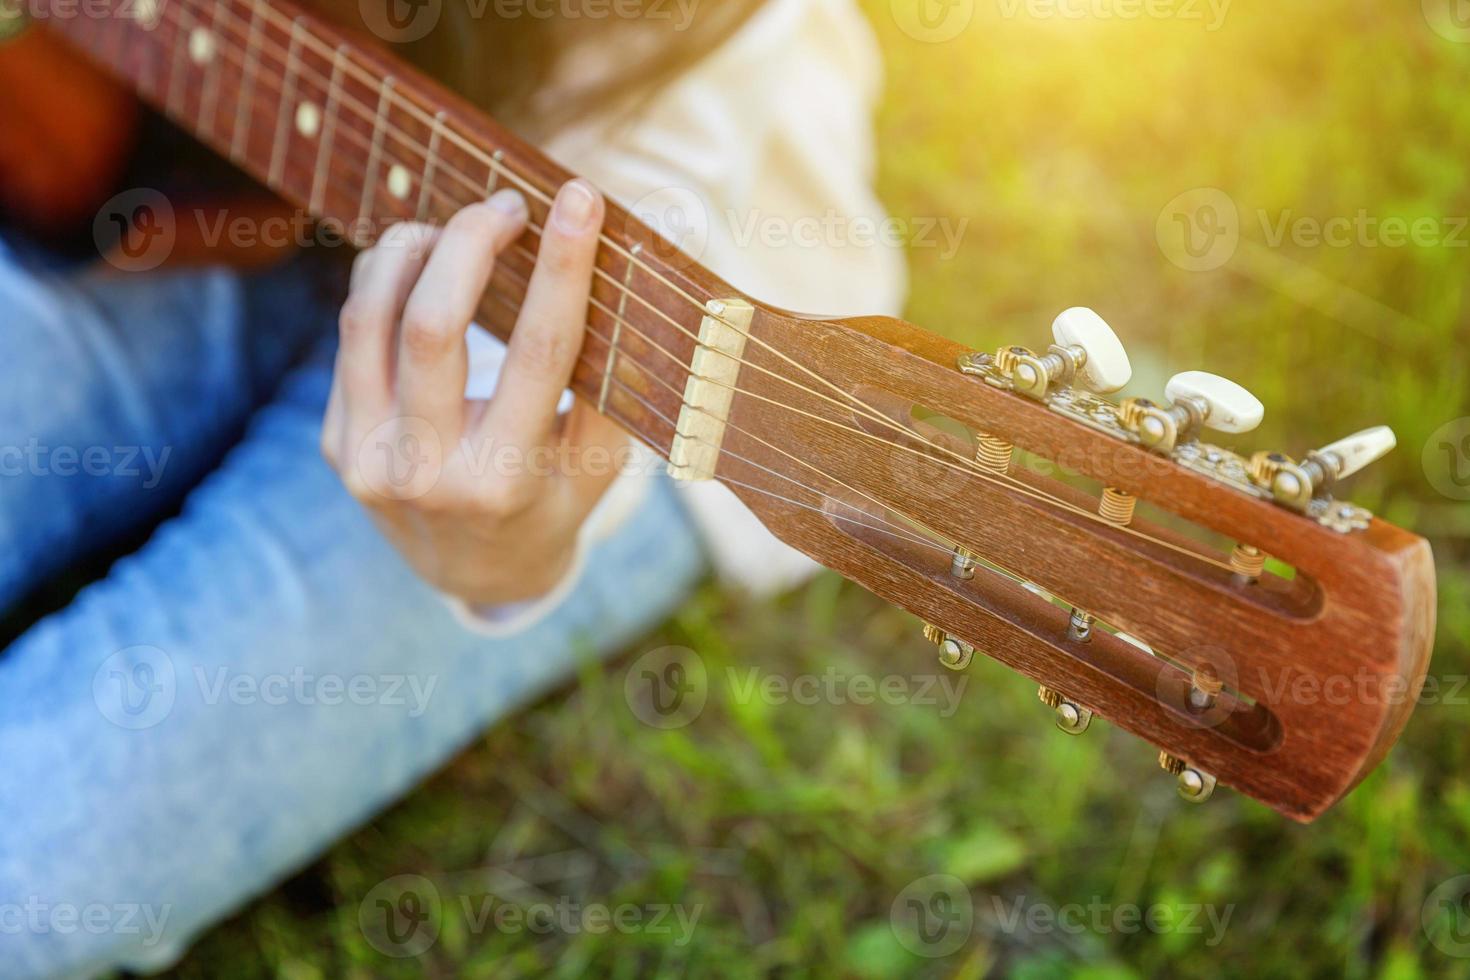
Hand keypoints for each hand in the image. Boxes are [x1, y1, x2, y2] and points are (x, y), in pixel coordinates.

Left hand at [321, 180, 631, 605]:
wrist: (472, 572)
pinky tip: (420, 261)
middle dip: (472, 242)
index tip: (581, 199)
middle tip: (507, 205)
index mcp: (507, 481)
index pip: (539, 354)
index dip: (563, 268)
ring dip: (415, 250)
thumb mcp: (601, 461)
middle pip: (433, 326)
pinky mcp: (337, 442)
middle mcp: (428, 473)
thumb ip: (619, 376)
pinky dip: (385, 282)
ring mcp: (368, 459)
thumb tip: (643, 267)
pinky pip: (352, 337)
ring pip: (371, 319)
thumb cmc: (554, 500)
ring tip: (456, 225)